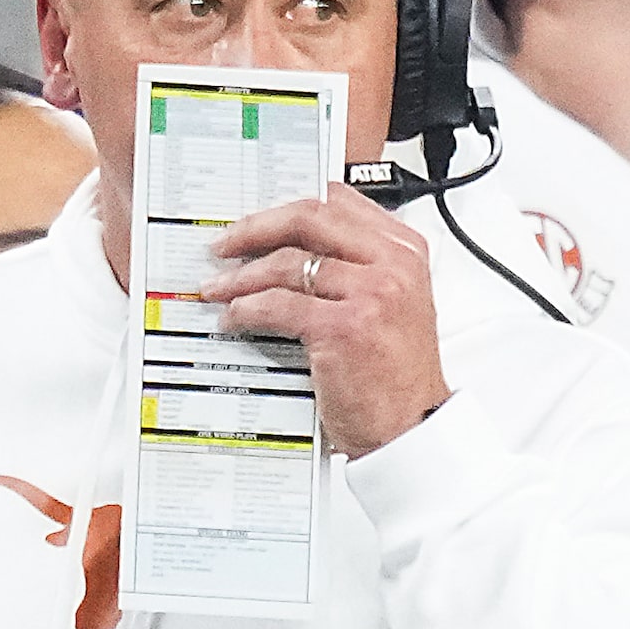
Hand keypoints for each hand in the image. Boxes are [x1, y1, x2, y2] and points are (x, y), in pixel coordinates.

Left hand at [200, 182, 449, 457]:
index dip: (286, 207)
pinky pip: (277, 304)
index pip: (336, 202)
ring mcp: (371, 294)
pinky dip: (246, 310)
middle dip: (255, 228)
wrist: (412, 426)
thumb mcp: (391, 303)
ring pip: (287, 263)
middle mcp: (393, 264)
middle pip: (309, 218)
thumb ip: (355, 267)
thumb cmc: (396, 373)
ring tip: (217, 288)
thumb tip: (289, 246)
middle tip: (224, 245)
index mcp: (404, 250)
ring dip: (241, 276)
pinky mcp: (344, 328)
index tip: (254, 221)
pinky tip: (234, 319)